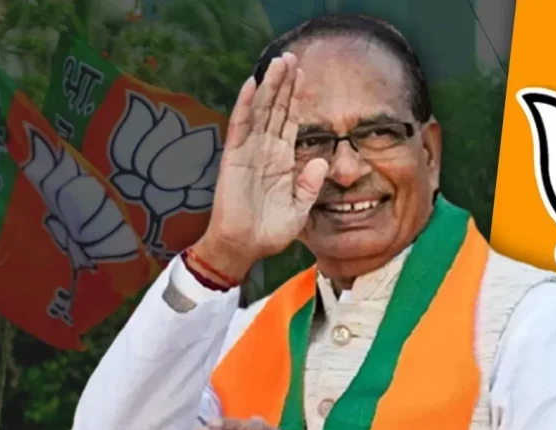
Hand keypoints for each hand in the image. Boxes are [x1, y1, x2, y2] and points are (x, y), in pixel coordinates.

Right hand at [190, 52, 328, 281]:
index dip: (297, 98)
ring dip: (269, 86)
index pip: (290, 121)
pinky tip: (253, 85)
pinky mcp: (234, 157)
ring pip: (260, 111)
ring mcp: (248, 151)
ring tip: (278, 61)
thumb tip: (321, 159)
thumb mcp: (299, 209)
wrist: (244, 248)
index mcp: (281, 160)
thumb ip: (310, 185)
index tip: (305, 74)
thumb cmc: (269, 231)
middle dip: (284, 83)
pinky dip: (246, 105)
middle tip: (291, 56)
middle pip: (276, 109)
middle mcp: (265, 150)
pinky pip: (240, 126)